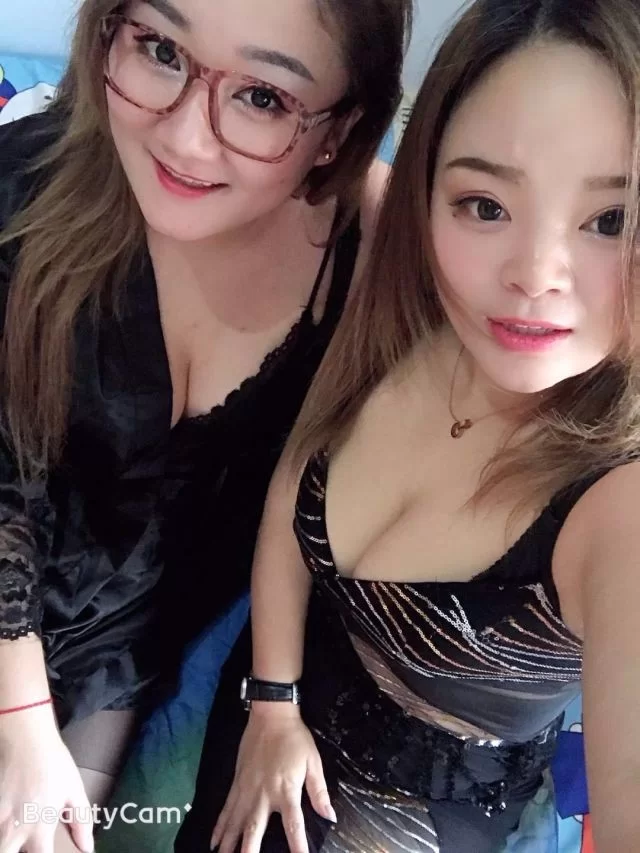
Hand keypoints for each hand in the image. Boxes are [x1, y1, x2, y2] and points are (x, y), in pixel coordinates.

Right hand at [0, 708, 93, 852]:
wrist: (26, 739)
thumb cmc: (53, 764)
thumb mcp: (74, 790)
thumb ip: (81, 823)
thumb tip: (87, 848)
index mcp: (38, 828)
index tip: (48, 850)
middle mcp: (13, 829)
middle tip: (31, 843)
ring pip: (0, 846)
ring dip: (8, 843)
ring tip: (17, 835)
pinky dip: (1, 828)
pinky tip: (8, 822)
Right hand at [211, 705, 335, 852]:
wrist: (271, 716)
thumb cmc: (295, 739)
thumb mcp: (313, 763)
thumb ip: (319, 792)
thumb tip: (330, 817)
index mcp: (286, 790)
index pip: (293, 825)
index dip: (297, 847)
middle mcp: (264, 794)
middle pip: (255, 830)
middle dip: (250, 852)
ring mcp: (246, 790)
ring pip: (235, 823)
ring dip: (229, 844)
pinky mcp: (236, 783)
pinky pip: (226, 809)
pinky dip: (219, 826)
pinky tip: (214, 841)